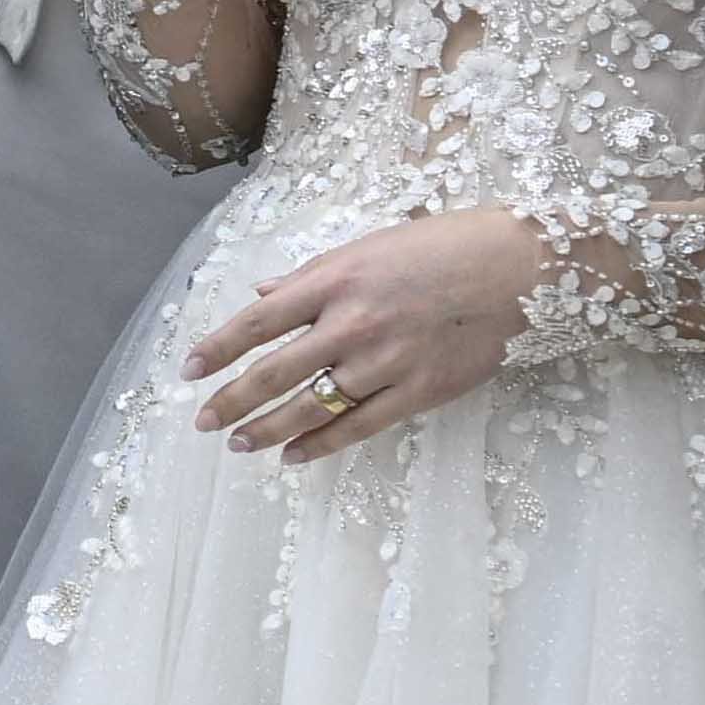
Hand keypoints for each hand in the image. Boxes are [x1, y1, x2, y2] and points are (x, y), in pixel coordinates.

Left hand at [177, 206, 539, 455]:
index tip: (186, 371)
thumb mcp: (364, 249)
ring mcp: (386, 361)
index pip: (256, 323)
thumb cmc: (439, 248)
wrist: (518, 267)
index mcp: (332, 282)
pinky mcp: (421, 390)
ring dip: (267, 429)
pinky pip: (360, 427)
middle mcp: (352, 324)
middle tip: (202, 421)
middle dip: (231, 400)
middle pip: (274, 372)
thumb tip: (261, 294)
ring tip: (236, 443)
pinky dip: (321, 445)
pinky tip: (291, 457)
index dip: (216, 350)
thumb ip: (309, 278)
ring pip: (311, 407)